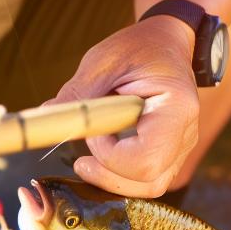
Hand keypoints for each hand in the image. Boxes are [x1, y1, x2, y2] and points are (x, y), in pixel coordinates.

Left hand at [49, 16, 199, 197]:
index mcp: (176, 107)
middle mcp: (187, 132)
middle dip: (109, 176)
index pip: (145, 159)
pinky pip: (150, 178)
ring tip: (91, 160)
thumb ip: (77, 95)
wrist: (165, 43)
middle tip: (82, 160)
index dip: (110, 157)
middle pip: (151, 180)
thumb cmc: (138, 48)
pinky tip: (104, 157)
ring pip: (152, 186)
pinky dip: (122, 177)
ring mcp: (182, 145)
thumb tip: (44, 119)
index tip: (94, 133)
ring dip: (115, 181)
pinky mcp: (172, 152)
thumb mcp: (103, 63)